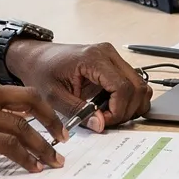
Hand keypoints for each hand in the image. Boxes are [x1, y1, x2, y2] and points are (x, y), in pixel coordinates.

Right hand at [0, 76, 68, 170]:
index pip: (19, 93)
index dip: (41, 109)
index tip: (52, 124)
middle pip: (30, 101)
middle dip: (53, 121)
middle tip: (64, 139)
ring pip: (22, 127)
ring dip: (43, 146)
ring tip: (53, 161)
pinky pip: (7, 146)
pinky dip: (25, 157)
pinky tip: (31, 167)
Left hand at [5, 39, 149, 131]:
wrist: (38, 58)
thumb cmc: (43, 72)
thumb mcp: (54, 97)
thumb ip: (78, 111)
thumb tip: (101, 124)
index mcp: (94, 58)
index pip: (122, 87)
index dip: (118, 110)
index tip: (103, 121)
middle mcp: (109, 54)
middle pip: (137, 87)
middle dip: (125, 111)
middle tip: (104, 121)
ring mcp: (114, 57)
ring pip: (140, 86)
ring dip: (130, 106)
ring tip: (108, 114)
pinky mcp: (115, 64)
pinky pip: (134, 84)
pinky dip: (129, 100)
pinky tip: (110, 107)